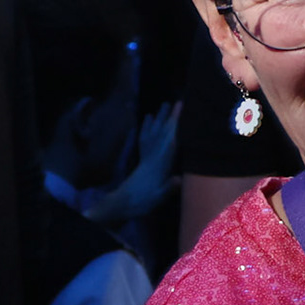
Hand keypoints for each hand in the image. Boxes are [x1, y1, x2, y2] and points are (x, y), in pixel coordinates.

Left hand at [88, 103, 180, 223]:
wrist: (122, 203)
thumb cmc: (143, 200)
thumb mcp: (158, 197)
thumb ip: (169, 187)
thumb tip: (180, 179)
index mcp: (159, 162)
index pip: (170, 139)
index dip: (176, 123)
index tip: (182, 109)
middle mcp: (152, 154)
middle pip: (162, 131)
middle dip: (169, 116)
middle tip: (177, 101)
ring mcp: (146, 154)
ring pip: (153, 132)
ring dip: (159, 118)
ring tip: (163, 105)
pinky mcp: (142, 158)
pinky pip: (144, 138)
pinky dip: (146, 127)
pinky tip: (147, 119)